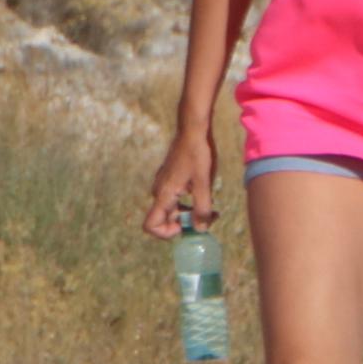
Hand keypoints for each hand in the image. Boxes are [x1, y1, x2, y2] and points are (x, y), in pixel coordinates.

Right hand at [143, 125, 214, 239]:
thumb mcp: (203, 183)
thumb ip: (202, 208)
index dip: (166, 233)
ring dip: (189, 214)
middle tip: (208, 218)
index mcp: (164, 195)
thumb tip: (201, 229)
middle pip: (165, 220)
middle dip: (186, 223)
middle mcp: (159, 192)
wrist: (192, 130)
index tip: (186, 227)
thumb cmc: (197, 154)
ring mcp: (164, 185)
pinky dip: (188, 203)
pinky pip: (175, 199)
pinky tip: (204, 195)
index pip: (150, 225)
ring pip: (172, 210)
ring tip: (211, 210)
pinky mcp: (170, 179)